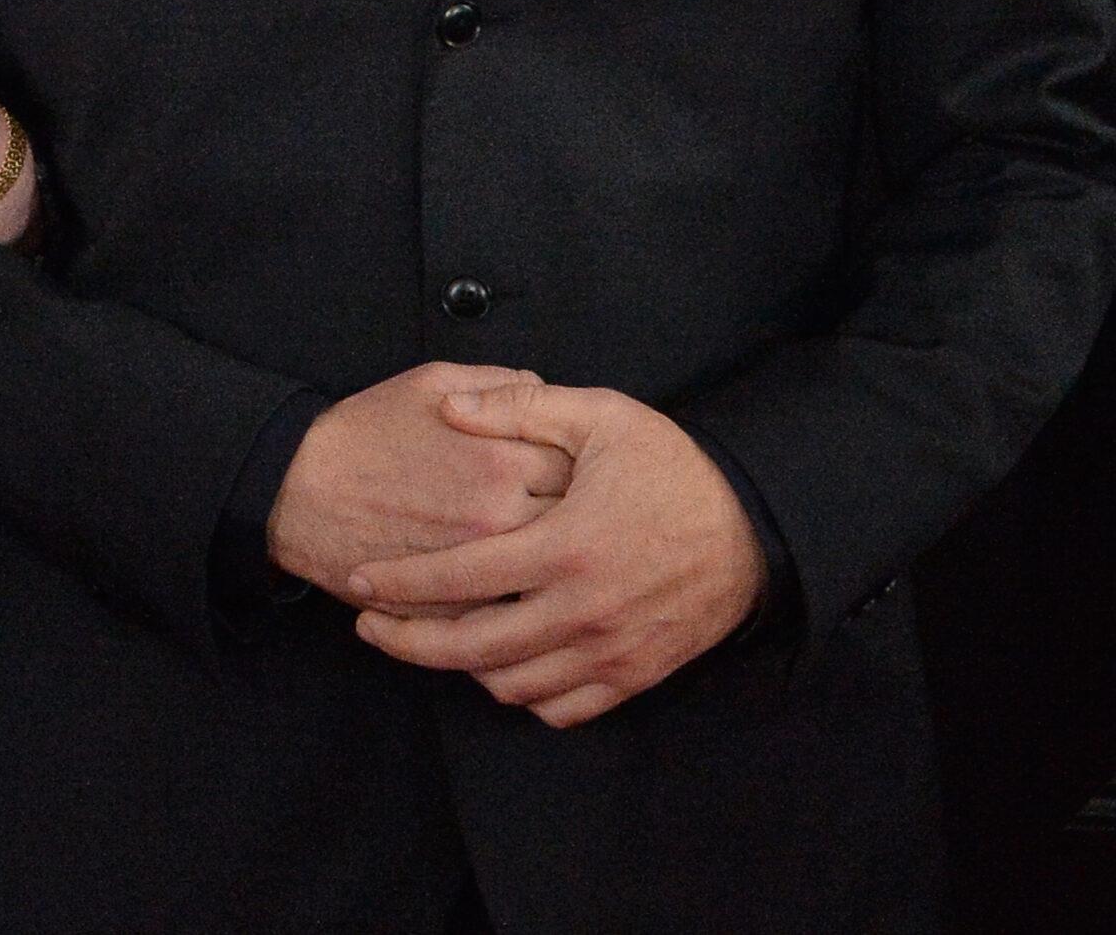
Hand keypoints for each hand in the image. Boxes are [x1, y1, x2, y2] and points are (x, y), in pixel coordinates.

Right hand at [267, 363, 570, 600]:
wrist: (301, 489)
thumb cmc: (366, 431)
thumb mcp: (432, 381)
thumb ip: (499, 384)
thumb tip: (545, 391)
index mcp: (502, 458)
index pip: (581, 467)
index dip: (584, 467)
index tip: (579, 468)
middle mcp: (500, 517)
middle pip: (578, 527)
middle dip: (582, 519)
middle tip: (577, 513)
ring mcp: (479, 571)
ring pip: (550, 580)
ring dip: (556, 566)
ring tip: (552, 551)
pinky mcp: (454, 610)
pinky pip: (511, 616)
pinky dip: (521, 603)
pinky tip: (517, 585)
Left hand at [346, 380, 768, 727]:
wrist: (756, 526)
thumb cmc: (672, 465)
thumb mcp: (598, 415)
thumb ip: (517, 407)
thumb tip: (450, 408)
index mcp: (564, 546)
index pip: (460, 579)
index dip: (400, 585)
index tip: (359, 583)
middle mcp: (582, 610)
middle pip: (472, 648)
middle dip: (408, 642)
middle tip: (369, 627)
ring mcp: (610, 650)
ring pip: (513, 686)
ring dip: (463, 668)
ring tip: (432, 639)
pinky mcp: (635, 674)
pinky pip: (563, 708)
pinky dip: (523, 695)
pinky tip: (501, 665)